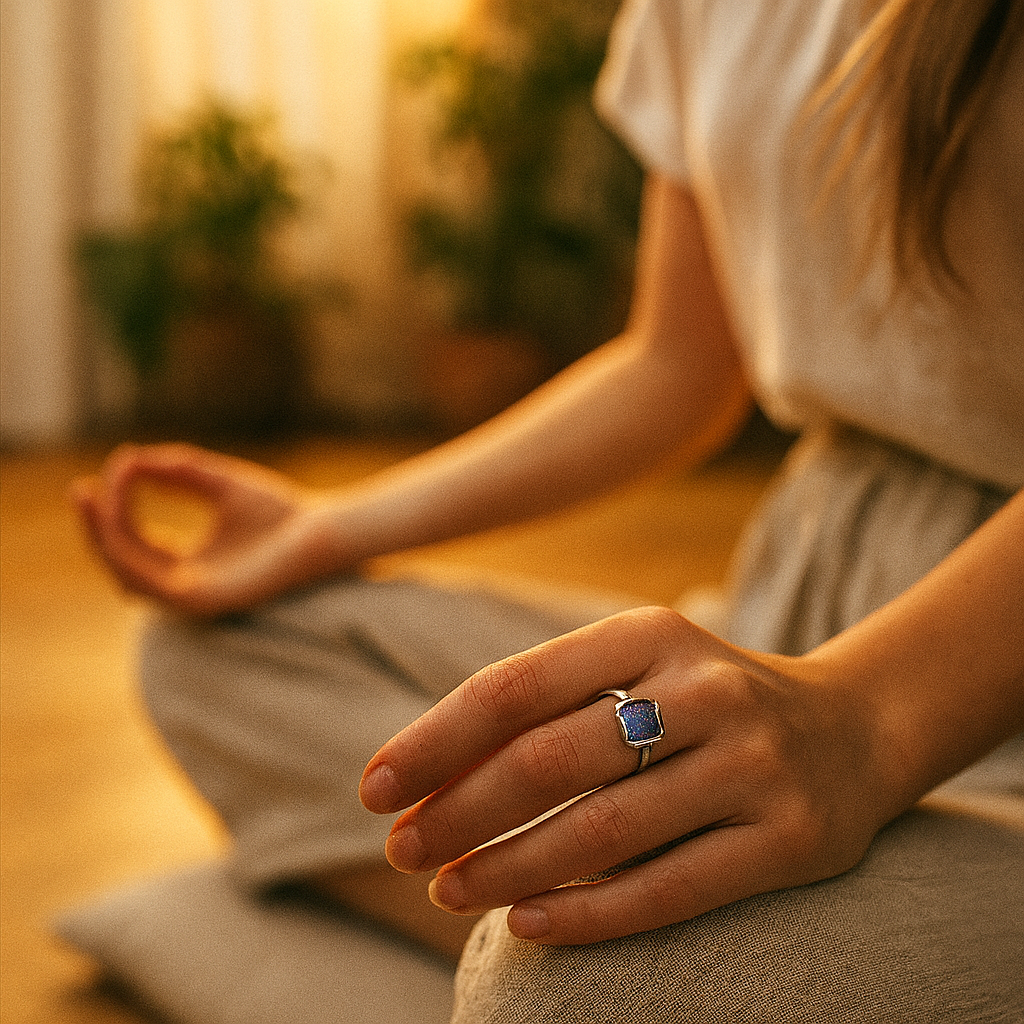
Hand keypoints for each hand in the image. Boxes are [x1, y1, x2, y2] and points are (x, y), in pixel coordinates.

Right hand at [71, 442, 340, 615]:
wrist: (319, 531)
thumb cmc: (280, 511)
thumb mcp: (217, 483)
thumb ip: (175, 472)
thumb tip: (128, 458)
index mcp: (191, 563)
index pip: (136, 543)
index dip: (116, 512)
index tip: (114, 470)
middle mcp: (186, 585)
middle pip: (123, 561)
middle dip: (96, 527)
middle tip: (80, 491)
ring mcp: (192, 598)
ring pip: (126, 573)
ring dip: (102, 537)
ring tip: (91, 499)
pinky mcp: (201, 602)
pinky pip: (147, 582)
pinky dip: (126, 551)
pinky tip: (117, 517)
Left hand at [360, 607, 893, 945]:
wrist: (852, 728)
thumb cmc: (705, 699)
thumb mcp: (637, 668)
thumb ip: (549, 704)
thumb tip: (431, 776)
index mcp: (648, 632)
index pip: (514, 686)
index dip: (433, 741)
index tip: (373, 789)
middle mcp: (704, 689)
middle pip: (548, 759)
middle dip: (458, 811)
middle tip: (401, 849)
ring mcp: (753, 765)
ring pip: (601, 833)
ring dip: (506, 870)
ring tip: (449, 889)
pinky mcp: (790, 841)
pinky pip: (668, 889)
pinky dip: (587, 915)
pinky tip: (526, 925)